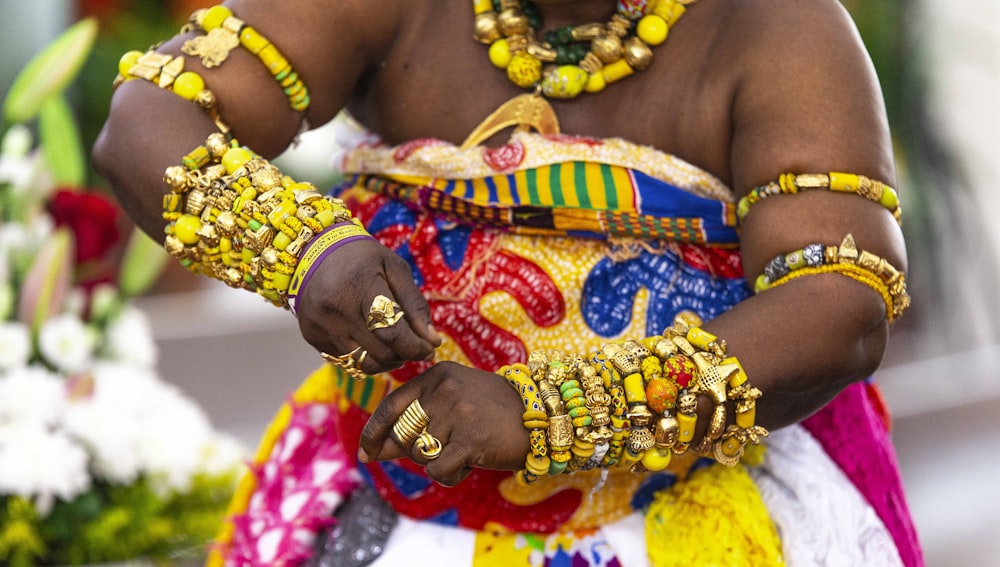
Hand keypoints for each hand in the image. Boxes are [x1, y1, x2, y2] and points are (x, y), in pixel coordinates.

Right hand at [296, 238, 440, 373]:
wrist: (312, 253)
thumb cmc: (362, 258)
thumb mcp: (395, 269)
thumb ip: (415, 305)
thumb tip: (432, 341)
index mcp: (360, 286)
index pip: (393, 332)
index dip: (415, 347)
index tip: (429, 349)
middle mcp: (337, 310)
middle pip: (381, 352)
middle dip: (405, 354)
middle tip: (414, 345)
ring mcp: (322, 327)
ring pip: (365, 364)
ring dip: (386, 361)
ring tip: (394, 345)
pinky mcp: (313, 338)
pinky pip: (347, 361)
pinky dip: (366, 358)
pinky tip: (371, 341)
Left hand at [358, 361, 530, 485]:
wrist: (544, 417)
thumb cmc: (495, 413)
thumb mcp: (455, 402)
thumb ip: (417, 419)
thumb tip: (373, 450)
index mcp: (437, 375)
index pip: (391, 405)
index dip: (373, 431)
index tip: (366, 451)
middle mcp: (444, 389)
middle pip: (402, 434)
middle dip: (414, 452)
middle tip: (444, 449)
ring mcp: (457, 413)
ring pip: (420, 454)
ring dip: (438, 462)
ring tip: (465, 450)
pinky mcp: (470, 439)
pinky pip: (437, 469)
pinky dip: (449, 475)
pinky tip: (469, 464)